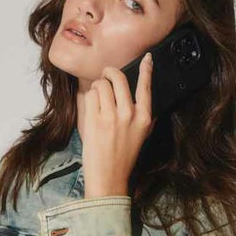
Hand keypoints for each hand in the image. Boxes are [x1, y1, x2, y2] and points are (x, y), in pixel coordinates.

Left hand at [82, 52, 155, 197]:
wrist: (108, 177)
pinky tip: (91, 109)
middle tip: (106, 75)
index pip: (146, 87)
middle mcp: (129, 114)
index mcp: (144, 118)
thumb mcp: (142, 135)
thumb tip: (140, 91)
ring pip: (101, 85)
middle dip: (109, 73)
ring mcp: (111, 117)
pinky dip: (88, 99)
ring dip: (97, 88)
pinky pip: (89, 96)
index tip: (146, 58)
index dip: (146, 70)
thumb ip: (143, 114)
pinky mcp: (94, 120)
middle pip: (118, 78)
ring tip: (97, 99)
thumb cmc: (123, 157)